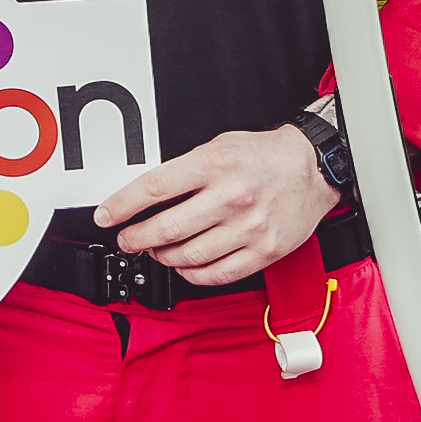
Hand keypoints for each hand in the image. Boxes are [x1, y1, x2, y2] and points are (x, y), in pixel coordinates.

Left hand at [96, 125, 335, 288]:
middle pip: (167, 227)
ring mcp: (249, 227)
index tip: (107, 216)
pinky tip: (184, 266)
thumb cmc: (264, 156)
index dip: (122, 206)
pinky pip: (218, 274)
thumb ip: (185, 169)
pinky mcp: (264, 251)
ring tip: (156, 251)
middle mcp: (232, 197)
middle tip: (127, 239)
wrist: (313, 168)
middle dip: (136, 238)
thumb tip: (145, 196)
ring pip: (189, 256)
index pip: (155, 188)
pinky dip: (193, 275)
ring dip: (163, 257)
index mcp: (216, 164)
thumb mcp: (219, 146)